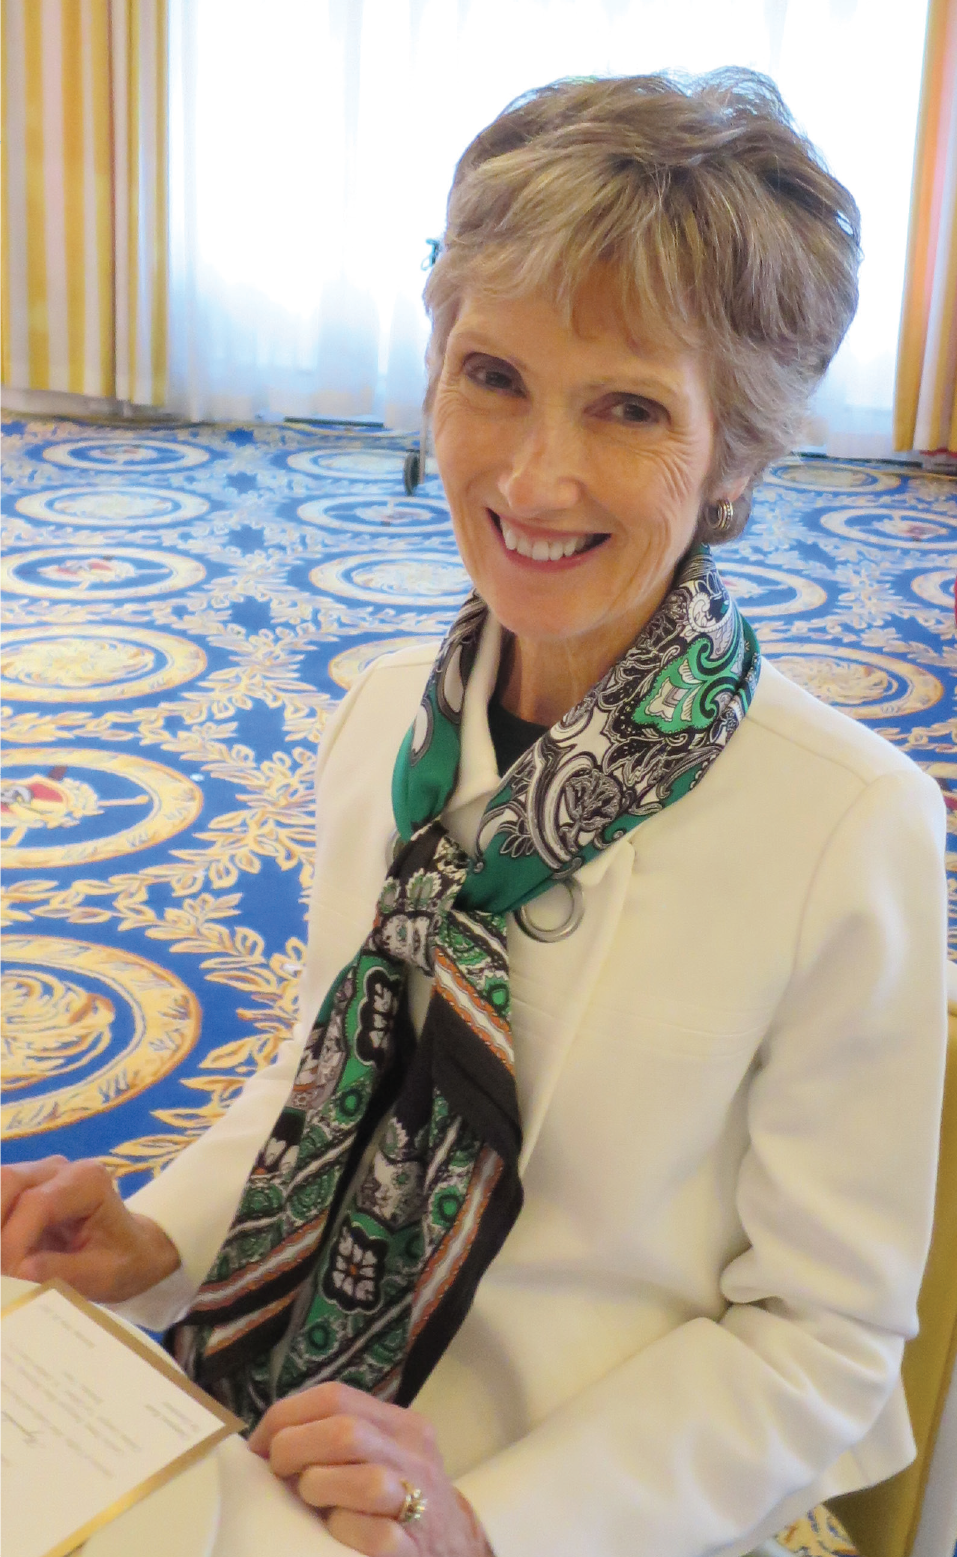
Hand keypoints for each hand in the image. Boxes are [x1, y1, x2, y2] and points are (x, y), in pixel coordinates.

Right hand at [0, 1157, 180, 1301]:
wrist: (129, 1251)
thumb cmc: (121, 1261)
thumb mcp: (102, 1275)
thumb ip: (63, 1271)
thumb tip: (19, 1269)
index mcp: (88, 1181)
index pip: (37, 1203)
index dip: (14, 1240)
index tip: (10, 1274)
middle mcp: (60, 1168)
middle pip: (8, 1181)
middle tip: (1, 1267)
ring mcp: (38, 1174)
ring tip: (2, 1261)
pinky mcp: (22, 1188)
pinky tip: (4, 1251)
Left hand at [248, 1382, 491, 1555]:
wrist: (454, 1549)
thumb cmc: (398, 1498)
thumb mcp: (380, 1454)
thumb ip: (338, 1440)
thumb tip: (264, 1441)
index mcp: (400, 1424)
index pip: (336, 1397)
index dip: (286, 1416)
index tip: (258, 1444)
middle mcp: (413, 1454)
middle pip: (345, 1432)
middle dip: (295, 1450)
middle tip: (279, 1473)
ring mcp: (420, 1501)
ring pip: (367, 1481)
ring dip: (321, 1489)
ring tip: (311, 1501)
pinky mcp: (414, 1547)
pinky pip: (378, 1534)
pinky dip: (346, 1529)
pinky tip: (335, 1531)